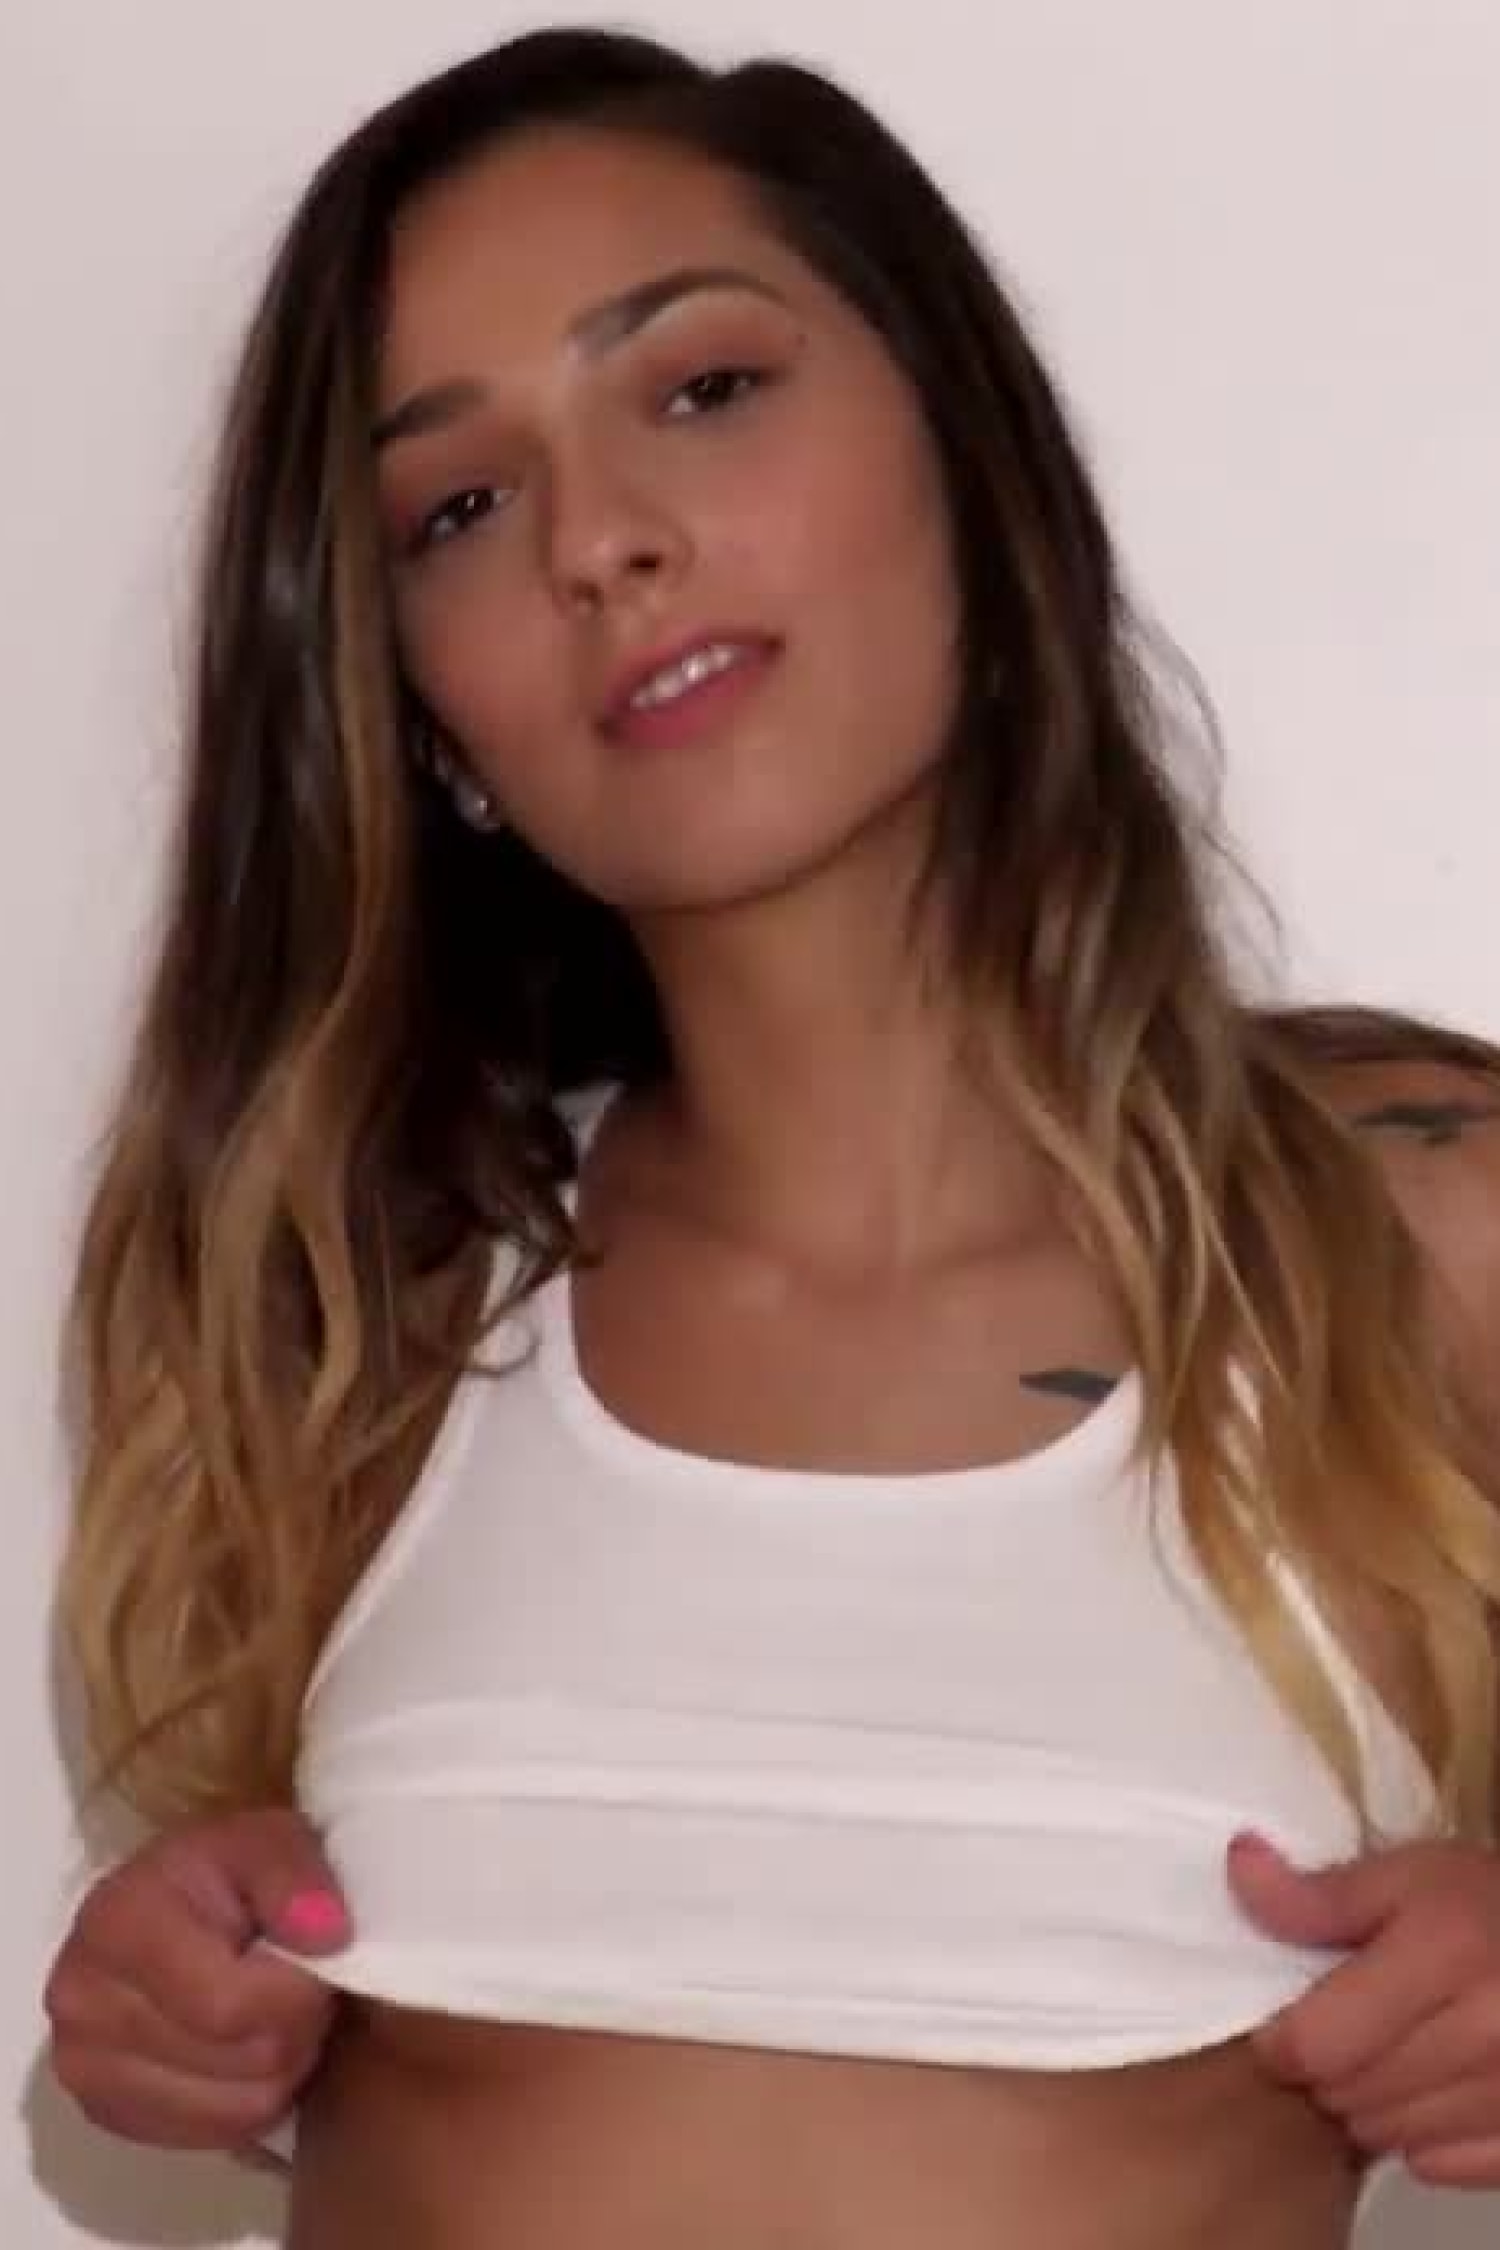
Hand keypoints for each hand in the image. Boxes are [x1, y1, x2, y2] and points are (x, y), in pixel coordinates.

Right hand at [45, 1807, 349, 2150]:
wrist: (180, 1905)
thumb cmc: (231, 1870)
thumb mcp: (271, 1840)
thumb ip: (294, 1874)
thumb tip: (323, 1935)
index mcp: (116, 1924)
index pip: (230, 2007)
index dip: (295, 1991)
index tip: (314, 1956)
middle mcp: (81, 2001)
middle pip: (242, 2062)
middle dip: (293, 2026)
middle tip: (295, 1984)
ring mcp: (82, 2065)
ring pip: (235, 2111)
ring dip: (276, 2068)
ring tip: (270, 2013)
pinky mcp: (103, 2111)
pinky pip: (210, 2138)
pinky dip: (244, 2102)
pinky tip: (241, 2048)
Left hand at [1228, 1830, 1499, 2188]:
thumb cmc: (1489, 1907)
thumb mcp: (1407, 1877)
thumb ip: (1321, 1893)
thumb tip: (1239, 1867)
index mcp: (1442, 1955)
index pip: (1314, 2044)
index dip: (1283, 2036)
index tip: (1289, 2016)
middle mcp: (1482, 2033)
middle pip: (1345, 2094)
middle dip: (1327, 2065)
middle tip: (1348, 2025)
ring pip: (1386, 2134)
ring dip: (1372, 2102)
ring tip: (1391, 2050)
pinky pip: (1439, 2166)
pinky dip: (1423, 2137)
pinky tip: (1432, 2087)